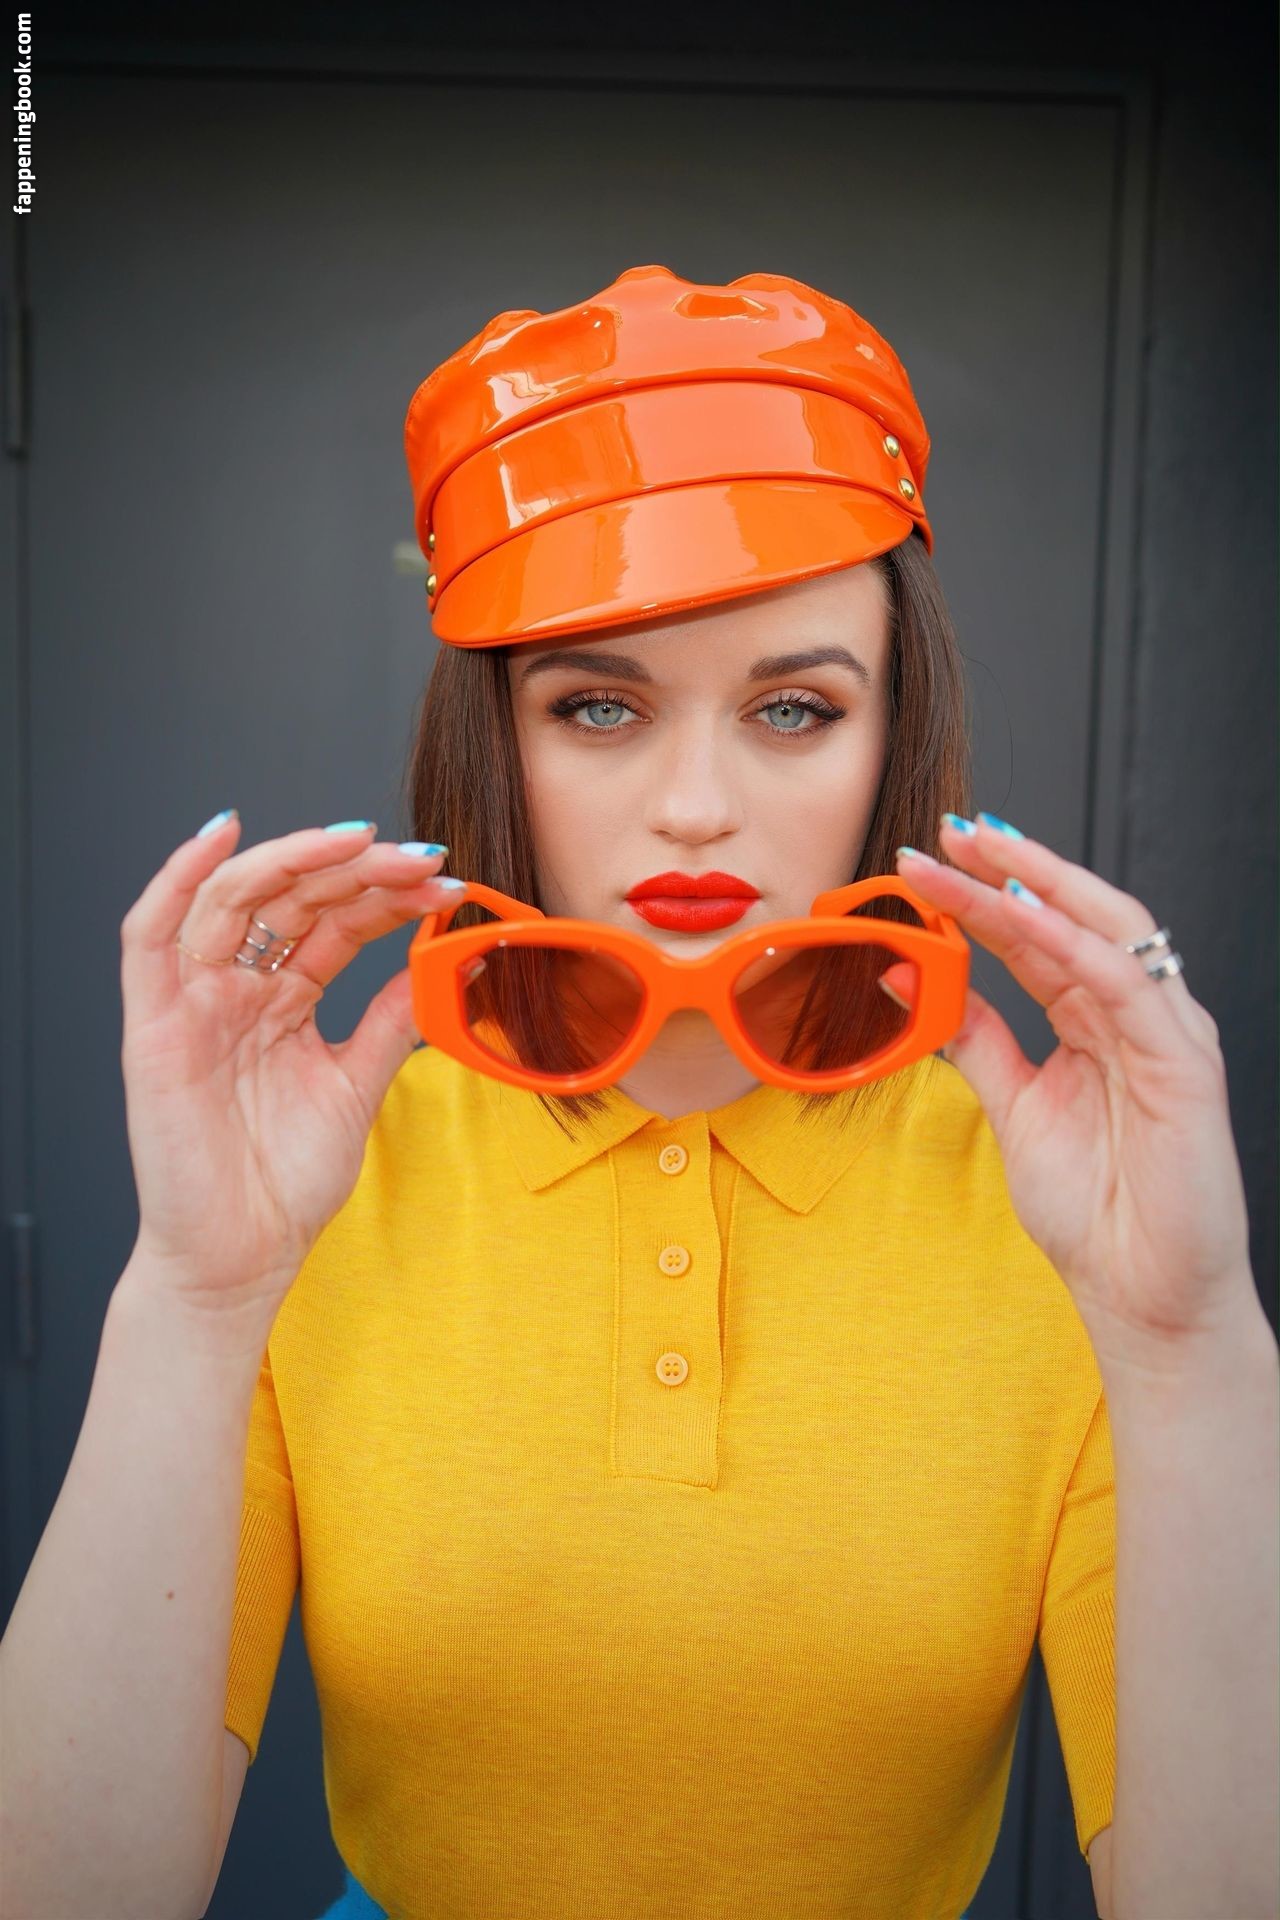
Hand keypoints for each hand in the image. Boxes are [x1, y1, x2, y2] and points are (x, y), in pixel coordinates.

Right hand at [119, 815, 456, 1324]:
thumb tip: (444, 956)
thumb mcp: (356, 1084)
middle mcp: (236, 988)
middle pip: (292, 899)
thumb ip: (392, 1020)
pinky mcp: (153, 1025)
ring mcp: (193, 1001)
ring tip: (356, 840)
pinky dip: (178, 877)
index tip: (444, 879)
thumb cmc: (284, 1182)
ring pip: (233, 899)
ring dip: (293, 858)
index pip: (334, 921)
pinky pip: (150, 935)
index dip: (386, 894)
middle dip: (356, 869)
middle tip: (416, 856)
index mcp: (282, 999)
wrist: (243, 1258)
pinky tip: (222, 832)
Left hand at [885, 813, 1256, 1375]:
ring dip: (1036, 890)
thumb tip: (913, 977)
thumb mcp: (1016, 1106)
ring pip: (1103, 932)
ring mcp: (1166, 1032)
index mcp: (1097, 1019)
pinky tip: (1027, 921)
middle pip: (1074, 915)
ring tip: (976, 858)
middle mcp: (1136, 1013)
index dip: (987, 894)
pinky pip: (1129, 987)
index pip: (1040, 937)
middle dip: (1014, 867)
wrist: (1142, 1294)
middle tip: (952, 830)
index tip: (929, 859)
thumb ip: (975, 1041)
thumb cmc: (1096, 1210)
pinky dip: (1077, 946)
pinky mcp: (1187, 1063)